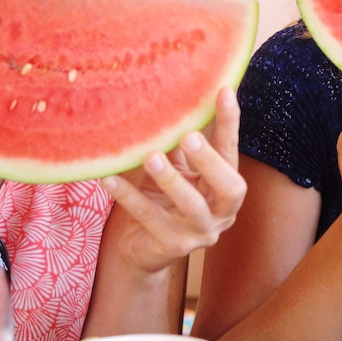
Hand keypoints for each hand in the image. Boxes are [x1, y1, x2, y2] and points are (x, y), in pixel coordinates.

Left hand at [98, 88, 247, 273]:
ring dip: (171, 180)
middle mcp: (222, 213)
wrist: (143, 249)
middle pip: (229, 187)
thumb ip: (178, 145)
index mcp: (225, 188)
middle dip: (210, 161)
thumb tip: (170, 99)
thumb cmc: (162, 202)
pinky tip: (110, 179)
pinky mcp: (174, 247)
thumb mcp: (174, 170)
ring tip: (151, 157)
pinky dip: (130, 197)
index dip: (229, 123)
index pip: (231, 152)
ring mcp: (201, 233)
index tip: (223, 91)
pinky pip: (151, 219)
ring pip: (192, 207)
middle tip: (188, 136)